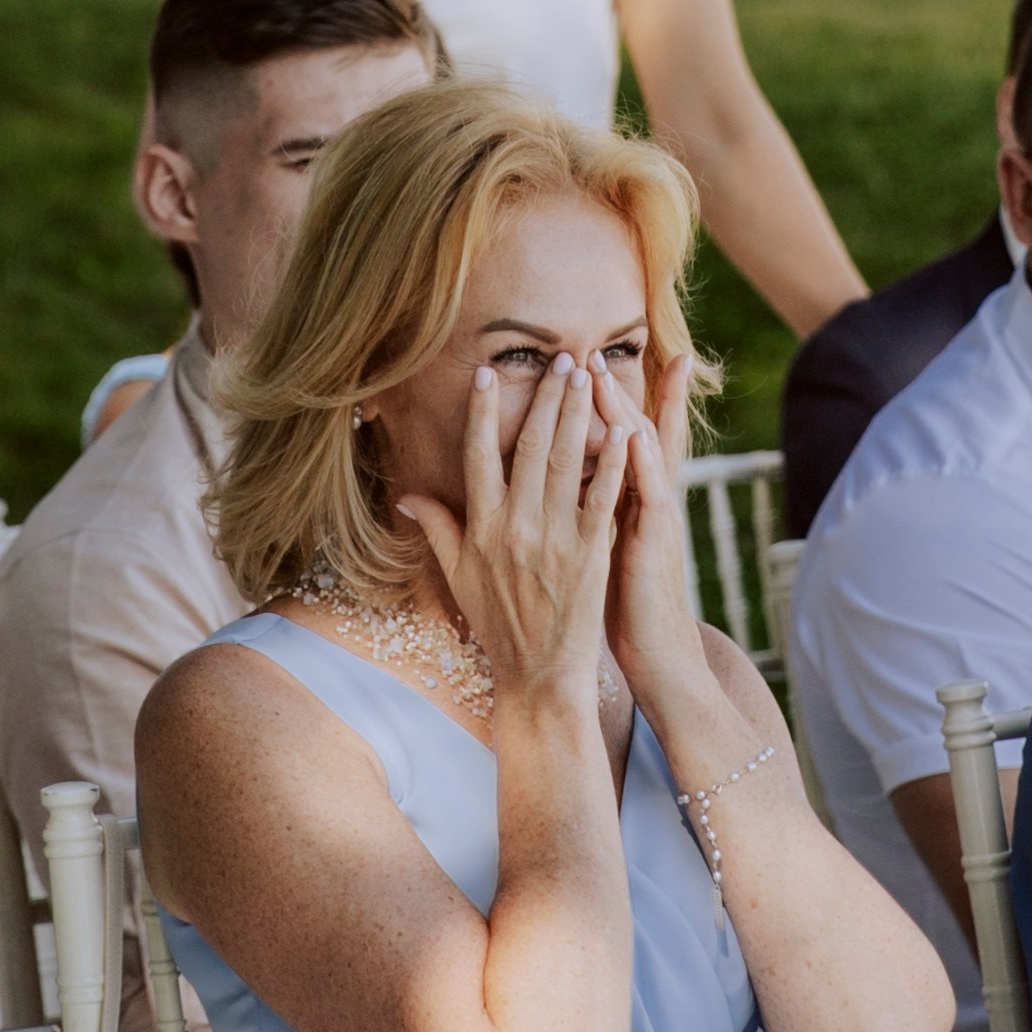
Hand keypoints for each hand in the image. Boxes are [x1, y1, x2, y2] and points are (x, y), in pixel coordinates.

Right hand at [397, 351, 629, 712]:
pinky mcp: (590, 555)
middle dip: (545, 398)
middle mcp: (515, 527)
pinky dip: (613, 463)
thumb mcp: (459, 576)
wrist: (537, 674)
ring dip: (577, 415)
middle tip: (562, 357)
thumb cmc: (497, 624)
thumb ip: (437, 528)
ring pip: (566, 463)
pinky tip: (624, 430)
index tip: (488, 372)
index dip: (482, 411)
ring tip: (588, 376)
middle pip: (529, 447)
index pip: (478, 456)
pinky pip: (602, 499)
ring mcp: (553, 540)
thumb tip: (407, 494)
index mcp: (482, 528)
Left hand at [600, 355, 711, 714]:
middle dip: (621, 388)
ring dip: (622, 409)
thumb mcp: (603, 549)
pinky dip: (640, 461)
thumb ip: (587, 512)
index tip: (614, 362)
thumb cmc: (623, 603)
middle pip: (636, 431)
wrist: (658, 652)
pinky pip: (648, 493)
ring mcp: (653, 517)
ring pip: (639, 452)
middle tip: (604, 347)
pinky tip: (630, 432)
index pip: (628, 440)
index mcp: (630, 501)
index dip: (623, 402)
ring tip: (603, 373)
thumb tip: (563, 487)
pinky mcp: (652, 541)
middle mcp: (646, 500)